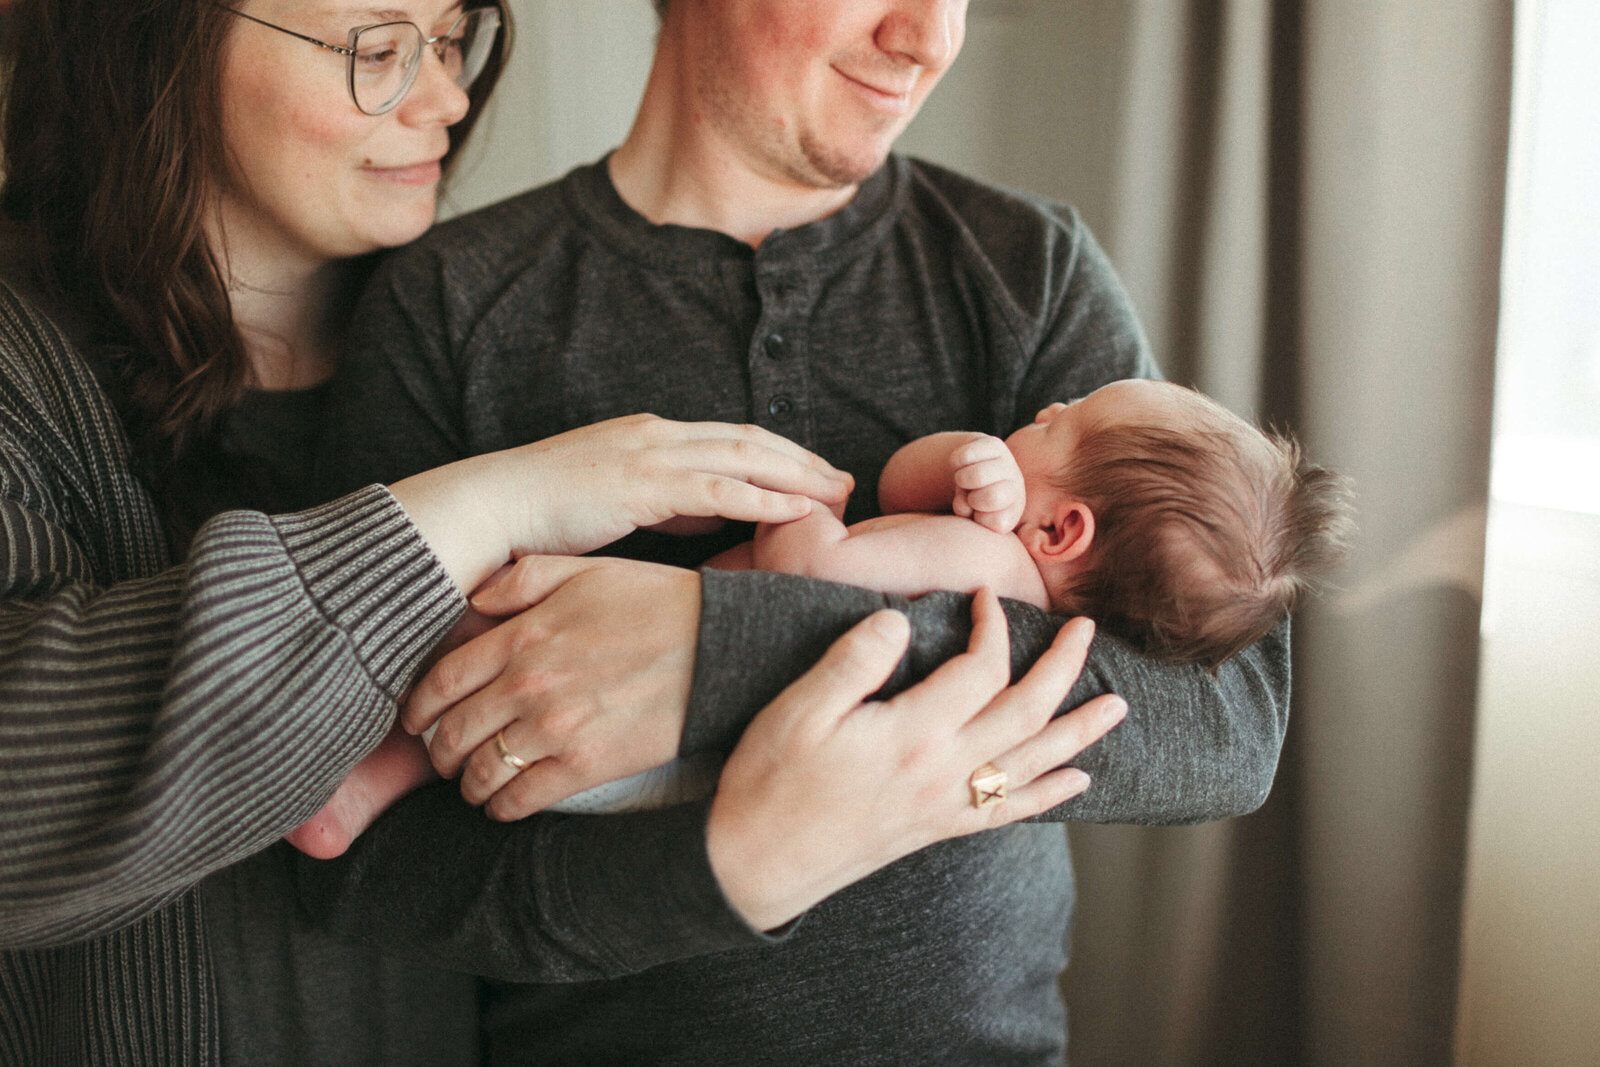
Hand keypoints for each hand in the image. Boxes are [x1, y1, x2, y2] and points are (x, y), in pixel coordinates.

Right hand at [391, 415, 852, 593]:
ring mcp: (652, 454)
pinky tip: (798, 511)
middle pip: (750, 441)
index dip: (781, 456)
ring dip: (797, 476)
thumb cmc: (545, 515)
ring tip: (838, 496)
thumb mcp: (618, 503)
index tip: (818, 476)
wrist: (491, 508)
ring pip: (744, 458)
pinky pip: (719, 490)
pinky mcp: (643, 484)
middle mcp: (659, 436)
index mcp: (653, 437)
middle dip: (803, 461)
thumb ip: (666, 505)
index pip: (733, 440)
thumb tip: (707, 519)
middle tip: (847, 483)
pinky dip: (764, 498)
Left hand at [404, 555, 700, 820]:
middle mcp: (528, 685)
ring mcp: (555, 728)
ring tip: (473, 787)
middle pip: (454, 731)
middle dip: (440, 752)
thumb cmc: (658, 603)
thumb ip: (524, 579)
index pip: (443, 680)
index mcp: (522, 635)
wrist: (721, 647)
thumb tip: (477, 598)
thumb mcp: (588, 571)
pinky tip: (505, 805)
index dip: (420, 707)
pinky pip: (523, 798)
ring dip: (468, 785)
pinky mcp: (587, 765)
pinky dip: (503, 807)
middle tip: (442, 759)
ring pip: (482, 771)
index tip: (418, 720)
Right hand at [706, 589, 1125, 929]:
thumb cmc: (770, 782)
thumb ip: (855, 660)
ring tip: (1117, 706)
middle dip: (1062, 668)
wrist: (754, 865)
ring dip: (1078, 732)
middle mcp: (942, 772)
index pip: (980, 669)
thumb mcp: (798, 708)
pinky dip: (1049, 795)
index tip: (981, 595)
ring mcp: (944, 805)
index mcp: (913, 734)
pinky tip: (1077, 781)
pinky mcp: (936, 829)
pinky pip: (1009, 812)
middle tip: (1086, 630)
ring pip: (1032, 764)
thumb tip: (899, 617)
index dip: (991, 625)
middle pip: (1025, 713)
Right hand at [948, 434, 1025, 532]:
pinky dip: (956, 463)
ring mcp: (1008, 463)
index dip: (978, 519)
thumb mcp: (969, 517)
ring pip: (976, 476)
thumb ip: (967, 519)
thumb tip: (965, 505)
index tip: (975, 514)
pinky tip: (964, 465)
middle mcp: (1017, 487)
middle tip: (970, 495)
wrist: (971, 468)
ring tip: (965, 481)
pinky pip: (964, 456)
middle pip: (993, 498)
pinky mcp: (995, 443)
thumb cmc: (968, 501)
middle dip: (972, 499)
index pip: (997, 522)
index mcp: (1013, 511)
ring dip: (961, 480)